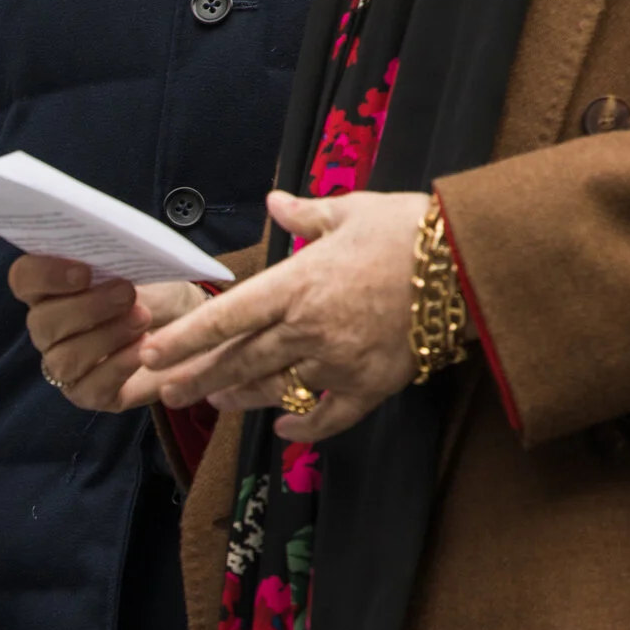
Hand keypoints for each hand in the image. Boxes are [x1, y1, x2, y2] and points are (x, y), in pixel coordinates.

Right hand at [10, 256, 206, 411]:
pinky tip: (143, 350)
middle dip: (86, 308)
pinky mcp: (88, 394)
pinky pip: (91, 388)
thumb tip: (110, 247)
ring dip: (105, 336)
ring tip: (142, 319)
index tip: (84, 271)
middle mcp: (50, 330)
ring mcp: (65, 365)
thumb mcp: (141, 266)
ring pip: (64, 358)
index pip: (24, 280)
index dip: (45, 275)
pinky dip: (119, 366)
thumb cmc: (158, 293)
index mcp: (51, 290)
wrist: (189, 329)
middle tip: (126, 293)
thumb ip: (115, 258)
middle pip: (42, 323)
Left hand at [138, 189, 429, 443]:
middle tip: (167, 392)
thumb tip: (274, 202)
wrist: (476, 260)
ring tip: (216, 400)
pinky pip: (329, 415)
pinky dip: (305, 425)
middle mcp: (309, 327)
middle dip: (199, 378)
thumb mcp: (353, 210)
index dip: (185, 339)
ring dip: (241, 396)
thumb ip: (306, 215)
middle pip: (240, 359)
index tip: (152, 353)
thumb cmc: (411, 229)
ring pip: (275, 386)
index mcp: (297, 283)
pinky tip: (285, 426)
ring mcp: (338, 360)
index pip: (227, 316)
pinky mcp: (370, 384)